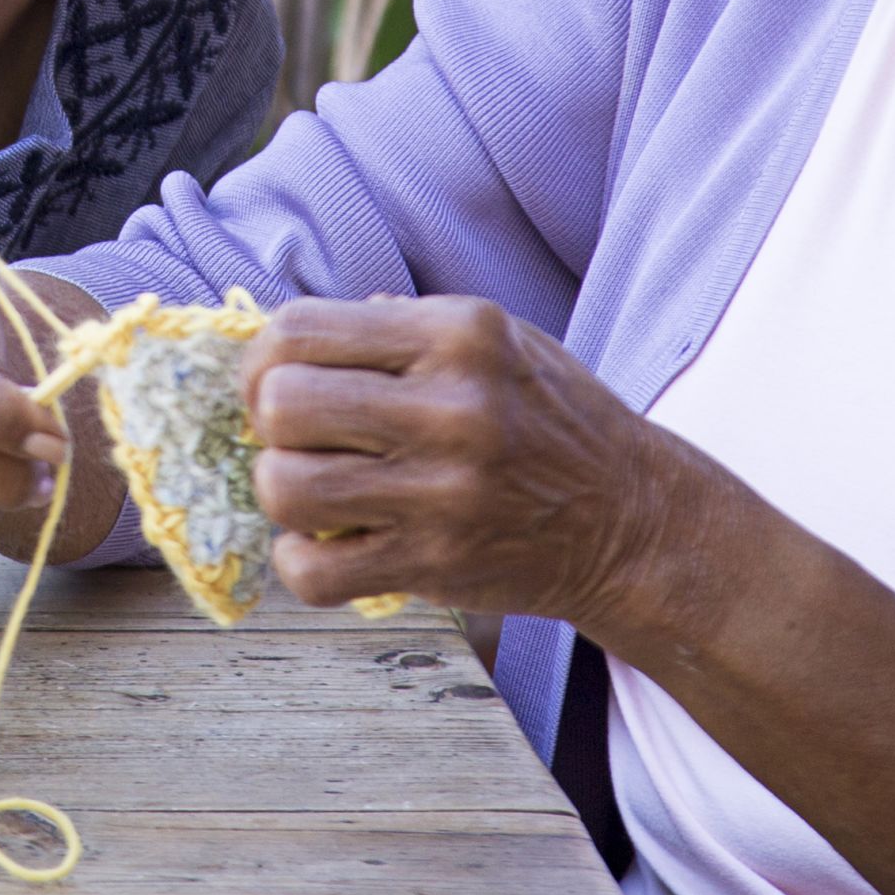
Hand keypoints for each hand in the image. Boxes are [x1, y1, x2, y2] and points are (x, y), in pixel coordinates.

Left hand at [241, 295, 698, 626]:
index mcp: (459, 334)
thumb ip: (398, 324)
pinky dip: (300, 562)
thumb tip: (292, 334)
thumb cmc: (550, 420)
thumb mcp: (497, 338)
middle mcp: (451, 407)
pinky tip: (328, 544)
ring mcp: (443, 491)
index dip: (264, 358)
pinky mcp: (435, 564)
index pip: (300, 328)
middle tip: (294, 437)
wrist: (630, 519)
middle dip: (266, 421)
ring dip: (281, 490)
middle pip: (283, 403)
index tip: (277, 380)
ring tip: (314, 489)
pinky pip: (313, 571)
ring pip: (285, 486)